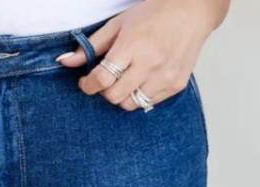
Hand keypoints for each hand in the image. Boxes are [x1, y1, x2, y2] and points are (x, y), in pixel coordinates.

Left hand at [56, 0, 223, 110]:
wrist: (194, 7)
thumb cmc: (154, 13)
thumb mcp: (119, 23)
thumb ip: (92, 46)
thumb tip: (65, 61)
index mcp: (132, 45)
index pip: (101, 79)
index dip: (88, 85)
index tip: (86, 82)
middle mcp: (149, 63)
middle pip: (113, 96)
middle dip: (105, 90)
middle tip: (109, 78)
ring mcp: (165, 75)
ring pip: (131, 104)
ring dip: (123, 95)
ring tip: (128, 78)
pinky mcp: (176, 84)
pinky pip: (149, 103)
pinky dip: (142, 94)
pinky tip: (145, 78)